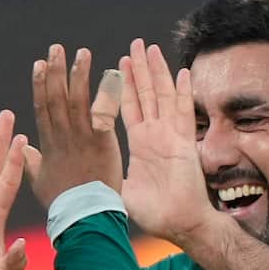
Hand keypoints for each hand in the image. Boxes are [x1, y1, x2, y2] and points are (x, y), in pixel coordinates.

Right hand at [26, 43, 123, 208]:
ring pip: (79, 99)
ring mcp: (83, 137)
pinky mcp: (103, 141)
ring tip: (82, 53)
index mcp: (48, 144)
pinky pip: (104, 112)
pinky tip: (112, 73)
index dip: (40, 85)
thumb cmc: (63, 204)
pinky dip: (107, 92)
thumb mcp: (39, 183)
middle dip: (56, 71)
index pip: (42, 108)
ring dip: (79, 74)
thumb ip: (30, 162)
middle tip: (57, 49)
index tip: (39, 64)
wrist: (84, 217)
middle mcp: (63, 136)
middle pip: (57, 97)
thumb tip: (21, 147)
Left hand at [119, 39, 218, 247]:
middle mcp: (156, 135)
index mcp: (141, 144)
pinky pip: (184, 113)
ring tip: (150, 49)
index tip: (118, 65)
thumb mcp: (123, 189)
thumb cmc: (154, 213)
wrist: (178, 224)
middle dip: (140, 70)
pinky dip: (184, 92)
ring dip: (158, 72)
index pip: (129, 108)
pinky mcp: (184, 143)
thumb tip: (84, 171)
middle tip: (135, 45)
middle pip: (147, 95)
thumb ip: (109, 173)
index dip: (122, 87)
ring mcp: (171, 136)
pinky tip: (183, 72)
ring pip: (163, 96)